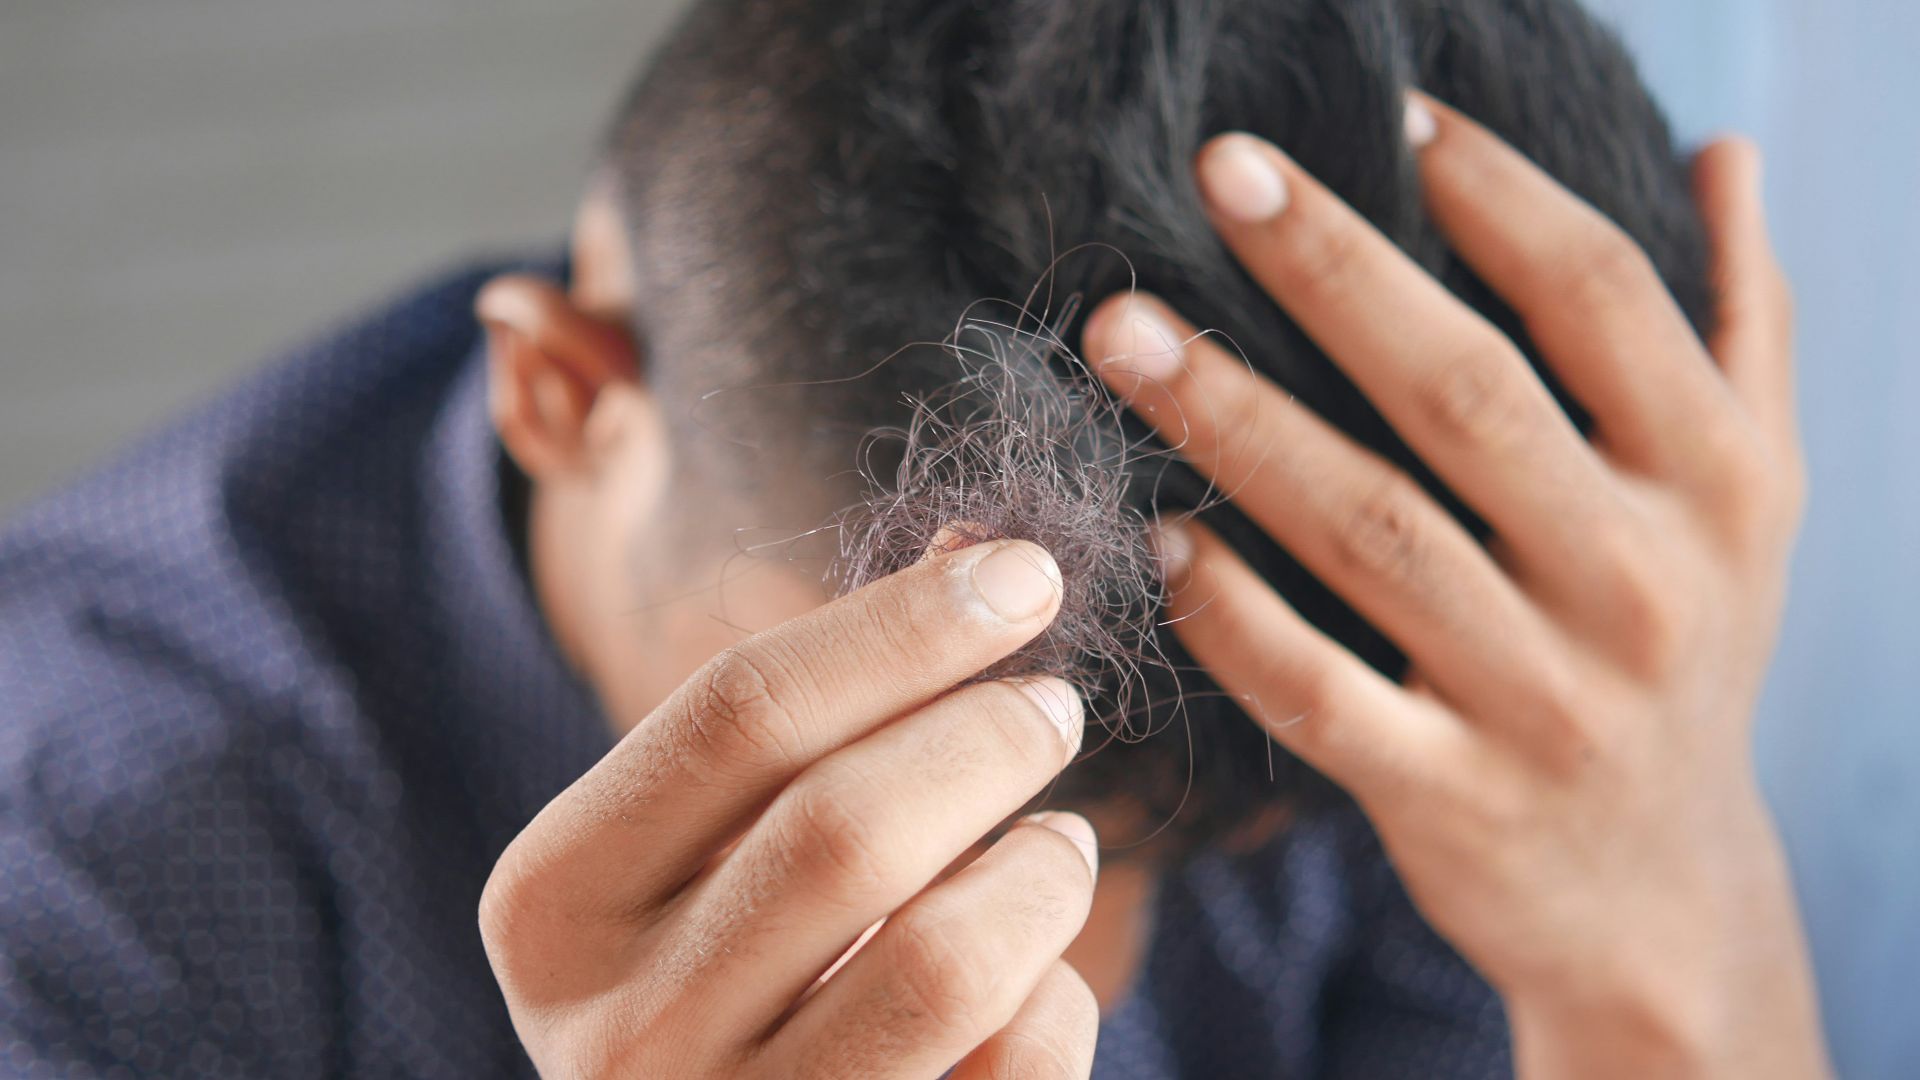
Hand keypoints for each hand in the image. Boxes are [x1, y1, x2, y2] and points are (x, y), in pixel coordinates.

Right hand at [479, 540, 1101, 1077]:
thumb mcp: (710, 848)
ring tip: (1059, 842)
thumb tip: (980, 561)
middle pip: (846, 827)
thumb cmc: (726, 970)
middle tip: (1051, 707)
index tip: (1023, 575)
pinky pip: (1010, 1062)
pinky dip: (1056, 995)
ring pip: (944, 958)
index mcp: (555, 904)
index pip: (741, 713)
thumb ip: (812, 719)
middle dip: (986, 737)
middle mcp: (617, 1034)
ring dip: (1039, 871)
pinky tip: (1035, 972)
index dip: (905, 628)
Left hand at [1083, 96, 1827, 1077]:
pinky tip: (1158, 537)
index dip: (1497, 194)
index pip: (1602, 300)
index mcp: (1714, 482)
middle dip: (1332, 270)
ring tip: (1124, 332)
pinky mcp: (1450, 797)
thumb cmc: (1684, 651)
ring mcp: (1543, 699)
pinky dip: (1232, 615)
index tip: (1391, 113)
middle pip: (1466, 393)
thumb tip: (1724, 153)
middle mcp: (1639, 582)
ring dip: (1237, 420)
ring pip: (1370, 531)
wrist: (1659, 893)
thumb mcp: (1748, 498)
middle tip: (1216, 172)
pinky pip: (1321, 692)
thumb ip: (1742, 325)